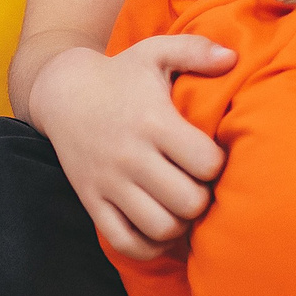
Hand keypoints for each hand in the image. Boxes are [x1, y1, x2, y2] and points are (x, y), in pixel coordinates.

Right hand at [27, 36, 234, 261]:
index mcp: (152, 121)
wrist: (62, 92)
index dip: (219, 164)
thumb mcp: (155, 52)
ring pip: (161, 228)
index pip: (205, 163)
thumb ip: (195, 49)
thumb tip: (233, 58)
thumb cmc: (120, 73)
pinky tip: (160, 227)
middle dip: (203, 198)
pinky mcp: (91, 201)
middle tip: (201, 185)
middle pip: (188, 202)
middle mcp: (130, 156)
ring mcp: (108, 183)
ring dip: (180, 223)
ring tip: (181, 205)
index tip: (212, 156)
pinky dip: (149, 245)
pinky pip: (126, 242)